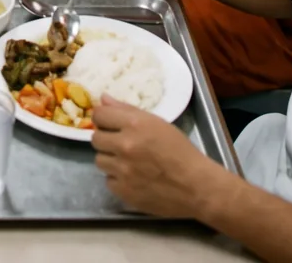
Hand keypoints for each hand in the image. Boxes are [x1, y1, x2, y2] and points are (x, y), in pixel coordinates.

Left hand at [92, 98, 214, 219]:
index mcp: (134, 124)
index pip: (99, 114)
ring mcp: (123, 171)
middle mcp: (125, 146)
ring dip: (111, 160)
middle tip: (120, 144)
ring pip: (99, 161)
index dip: (103, 118)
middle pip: (95, 139)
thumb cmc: (180, 150)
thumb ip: (127, 110)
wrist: (196, 186)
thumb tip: (103, 99)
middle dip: (106, 140)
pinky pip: (109, 181)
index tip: (109, 124)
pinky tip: (133, 178)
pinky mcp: (124, 192)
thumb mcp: (157, 123)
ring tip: (128, 163)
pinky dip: (118, 180)